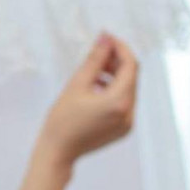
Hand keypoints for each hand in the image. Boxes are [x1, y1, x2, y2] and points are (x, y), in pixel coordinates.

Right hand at [37, 32, 138, 173]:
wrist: (58, 151)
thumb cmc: (62, 119)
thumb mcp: (77, 84)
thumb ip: (95, 59)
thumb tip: (106, 37)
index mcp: (119, 101)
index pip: (130, 65)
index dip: (120, 48)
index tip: (106, 39)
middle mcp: (129, 113)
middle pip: (131, 77)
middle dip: (117, 61)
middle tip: (98, 52)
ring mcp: (128, 123)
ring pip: (128, 89)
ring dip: (115, 76)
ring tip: (94, 71)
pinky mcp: (123, 129)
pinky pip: (124, 103)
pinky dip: (114, 91)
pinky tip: (95, 89)